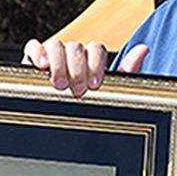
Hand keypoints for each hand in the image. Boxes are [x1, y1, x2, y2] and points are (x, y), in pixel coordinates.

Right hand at [21, 39, 148, 97]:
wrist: (60, 131)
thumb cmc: (88, 107)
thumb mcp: (109, 93)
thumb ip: (127, 72)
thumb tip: (144, 49)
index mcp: (91, 61)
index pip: (95, 48)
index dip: (95, 64)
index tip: (94, 85)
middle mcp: (72, 55)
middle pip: (75, 46)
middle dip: (77, 69)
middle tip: (77, 90)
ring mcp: (52, 57)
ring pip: (55, 45)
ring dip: (58, 64)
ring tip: (59, 84)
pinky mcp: (32, 61)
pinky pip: (33, 47)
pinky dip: (37, 52)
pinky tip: (42, 67)